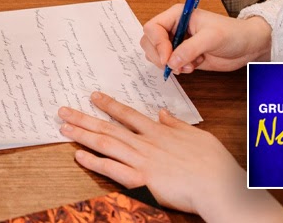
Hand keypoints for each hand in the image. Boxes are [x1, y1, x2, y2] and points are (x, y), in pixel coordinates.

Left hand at [59, 92, 282, 222]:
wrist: (219, 186)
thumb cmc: (214, 164)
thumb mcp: (197, 136)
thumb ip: (176, 124)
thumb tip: (163, 113)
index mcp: (160, 133)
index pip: (128, 114)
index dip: (109, 105)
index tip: (93, 96)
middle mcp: (146, 144)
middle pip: (109, 127)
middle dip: (84, 117)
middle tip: (63, 110)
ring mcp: (142, 161)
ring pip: (106, 144)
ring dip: (83, 135)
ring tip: (64, 127)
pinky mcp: (142, 180)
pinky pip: (113, 169)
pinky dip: (94, 162)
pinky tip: (78, 155)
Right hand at [140, 6, 272, 74]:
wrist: (248, 46)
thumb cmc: (233, 34)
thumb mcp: (211, 38)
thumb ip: (190, 49)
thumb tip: (171, 62)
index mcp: (177, 15)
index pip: (153, 28)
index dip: (156, 44)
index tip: (167, 58)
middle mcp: (173, 28)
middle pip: (149, 42)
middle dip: (159, 56)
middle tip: (175, 66)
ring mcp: (177, 42)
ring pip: (156, 55)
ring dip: (168, 65)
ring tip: (188, 67)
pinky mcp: (182, 56)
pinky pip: (168, 64)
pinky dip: (177, 70)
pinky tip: (192, 68)